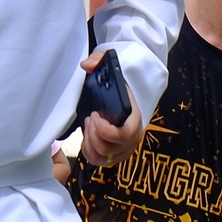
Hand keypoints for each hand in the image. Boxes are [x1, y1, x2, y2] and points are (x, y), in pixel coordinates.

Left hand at [75, 50, 144, 164]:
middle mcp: (133, 136)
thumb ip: (98, 60)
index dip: (106, 130)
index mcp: (135, 117)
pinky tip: (88, 137)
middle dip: (93, 135)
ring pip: (103, 158)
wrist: (124, 94)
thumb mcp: (108, 66)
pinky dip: (89, 152)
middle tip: (91, 118)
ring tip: (90, 126)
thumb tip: (87, 65)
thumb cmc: (116, 82)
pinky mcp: (115, 154)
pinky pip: (99, 162)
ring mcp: (124, 148)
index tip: (95, 115)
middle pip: (110, 148)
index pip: (125, 134)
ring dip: (90, 143)